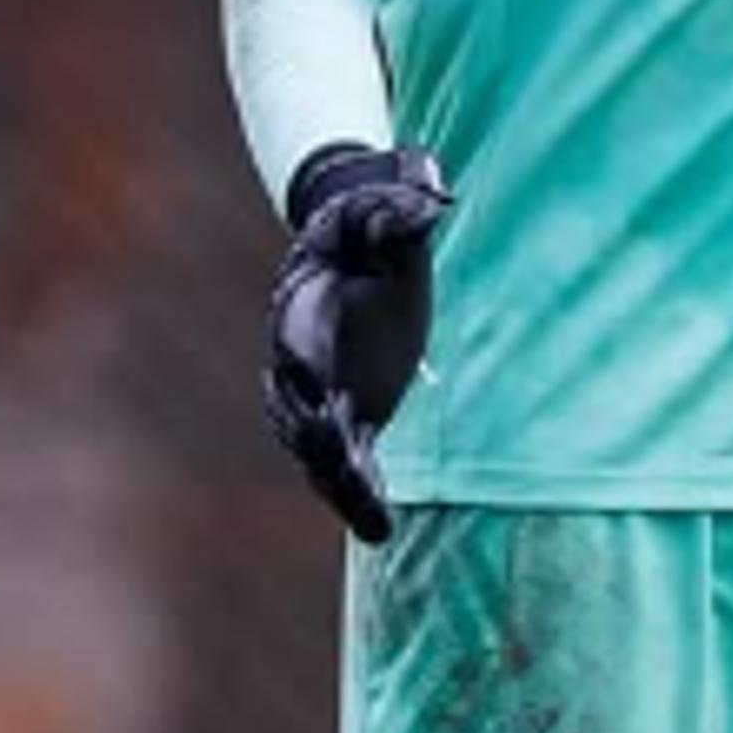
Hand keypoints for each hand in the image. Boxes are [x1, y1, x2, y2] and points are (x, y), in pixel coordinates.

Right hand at [263, 144, 452, 544]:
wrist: (355, 240)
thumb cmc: (367, 227)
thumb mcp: (383, 217)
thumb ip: (399, 216)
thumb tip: (433, 204)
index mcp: (302, 317)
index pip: (299, 360)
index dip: (310, 389)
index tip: (329, 412)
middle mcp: (300, 364)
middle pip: (302, 418)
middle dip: (324, 452)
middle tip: (351, 479)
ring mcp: (322, 393)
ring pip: (318, 452)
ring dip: (341, 489)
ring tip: (374, 525)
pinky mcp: (350, 410)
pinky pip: (346, 459)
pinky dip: (359, 494)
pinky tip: (381, 528)